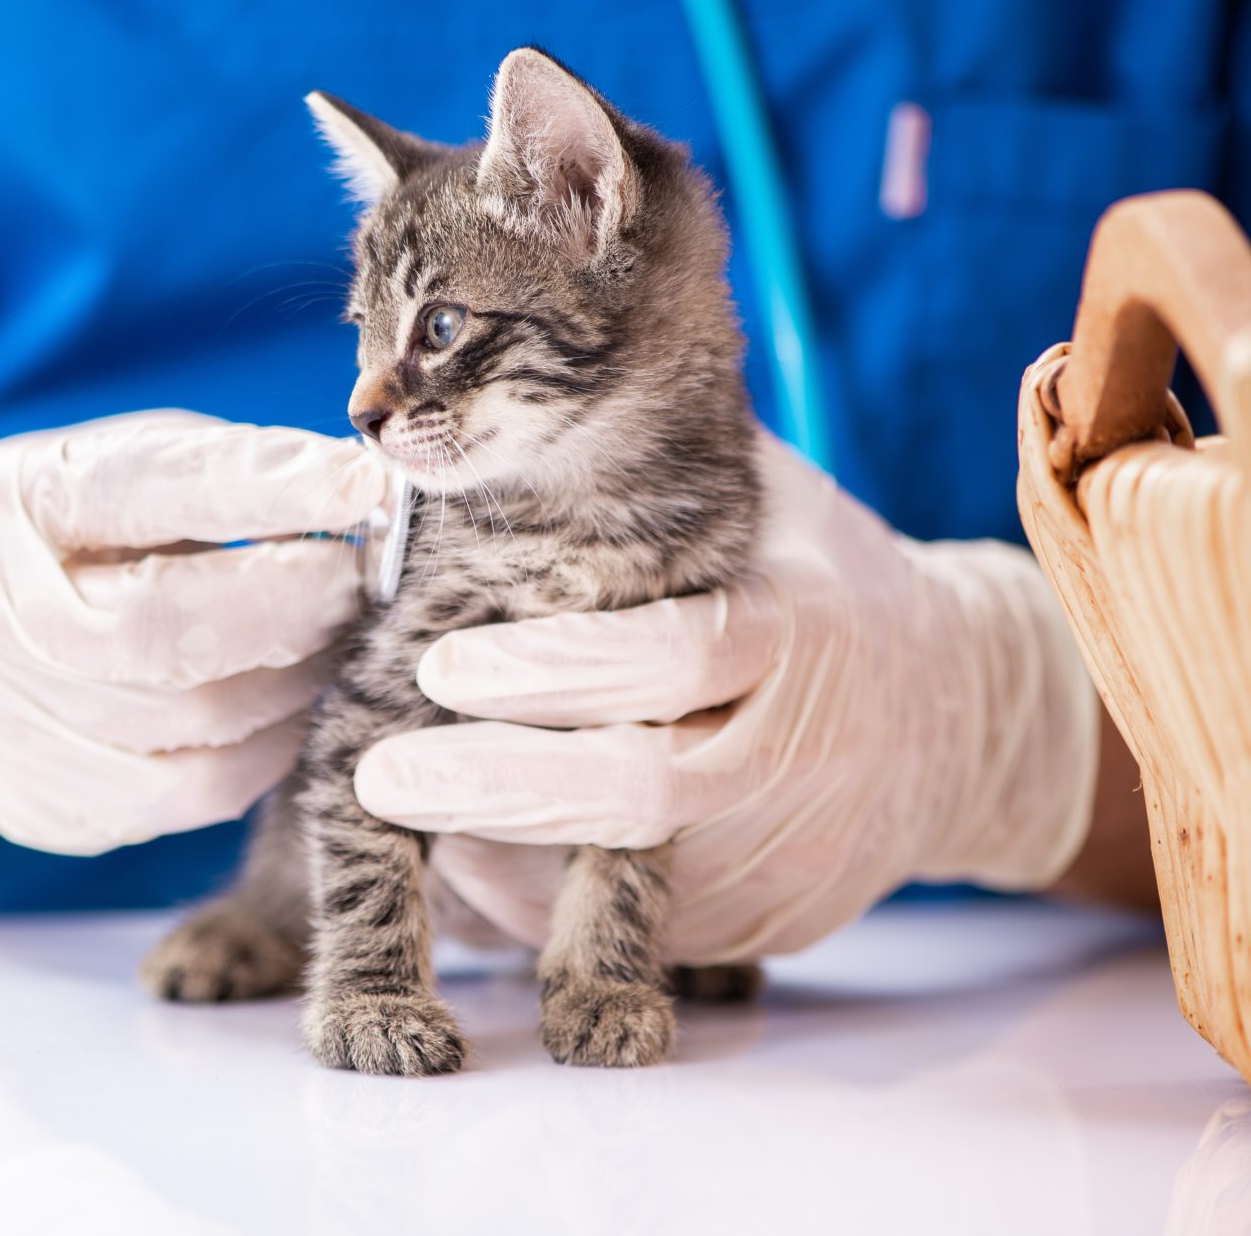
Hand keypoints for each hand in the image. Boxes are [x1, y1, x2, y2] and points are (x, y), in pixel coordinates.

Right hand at [0, 411, 386, 853]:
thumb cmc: (63, 541)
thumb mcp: (114, 469)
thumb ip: (220, 474)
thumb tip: (357, 495)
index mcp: (8, 502)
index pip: (143, 490)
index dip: (262, 488)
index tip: (359, 488)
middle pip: (161, 628)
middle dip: (290, 606)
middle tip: (360, 585)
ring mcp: (2, 719)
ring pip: (190, 723)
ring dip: (294, 684)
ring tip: (337, 646)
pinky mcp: (41, 799)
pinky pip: (191, 791)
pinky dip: (267, 751)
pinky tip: (292, 713)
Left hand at [357, 432, 1100, 963]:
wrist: (959, 717)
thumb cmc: (820, 582)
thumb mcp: (767, 503)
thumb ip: (658, 468)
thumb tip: (508, 413)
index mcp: (799, 625)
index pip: (670, 653)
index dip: (551, 667)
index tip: (438, 665)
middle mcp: (802, 747)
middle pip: (642, 787)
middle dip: (500, 786)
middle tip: (384, 780)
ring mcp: (794, 847)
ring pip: (630, 877)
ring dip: (504, 858)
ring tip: (407, 814)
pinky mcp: (776, 917)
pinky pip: (646, 930)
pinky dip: (551, 905)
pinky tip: (476, 862)